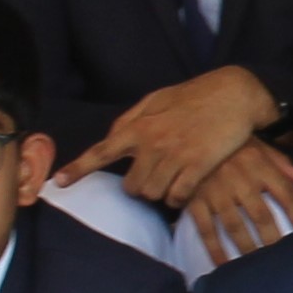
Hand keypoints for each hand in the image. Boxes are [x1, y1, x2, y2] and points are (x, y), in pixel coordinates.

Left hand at [86, 68, 278, 214]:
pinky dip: (178, 198)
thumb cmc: (195, 95)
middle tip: (153, 178)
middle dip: (139, 187)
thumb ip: (132, 119)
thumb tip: (111, 136)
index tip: (58, 184)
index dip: (77, 169)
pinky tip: (184, 188)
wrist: (235, 93)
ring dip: (159, 193)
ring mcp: (175, 156)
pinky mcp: (198, 166)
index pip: (101, 151)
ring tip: (171, 180)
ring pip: (152, 194)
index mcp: (139, 126)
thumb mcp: (157, 99)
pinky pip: (177, 197)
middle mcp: (153, 143)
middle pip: (131, 186)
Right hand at [178, 137, 292, 262]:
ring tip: (258, 266)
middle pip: (262, 216)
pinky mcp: (195, 201)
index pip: (286, 194)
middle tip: (284, 259)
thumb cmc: (230, 142)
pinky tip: (223, 264)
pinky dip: (215, 249)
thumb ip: (282, 162)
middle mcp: (240, 181)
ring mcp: (216, 193)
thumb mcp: (258, 144)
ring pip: (235, 227)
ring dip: (248, 248)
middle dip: (274, 240)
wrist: (188, 134)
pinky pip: (206, 229)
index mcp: (259, 166)